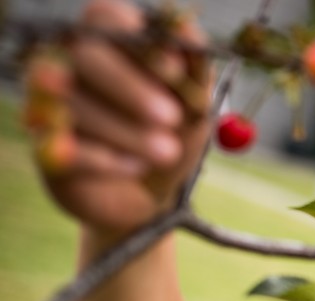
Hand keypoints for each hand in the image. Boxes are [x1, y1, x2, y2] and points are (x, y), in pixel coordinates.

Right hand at [25, 0, 211, 236]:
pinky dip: (107, 159)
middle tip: (172, 118)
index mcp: (109, 42)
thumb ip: (195, 67)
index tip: (175, 69)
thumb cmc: (172, 135)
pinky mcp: (45, 147)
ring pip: (76, 103)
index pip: (107, 17)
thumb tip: (187, 29)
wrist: (152, 196)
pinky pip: (68, 147)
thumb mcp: (196, 105)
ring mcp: (51, 103)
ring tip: (167, 152)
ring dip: (129, 131)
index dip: (140, 41)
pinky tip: (135, 167)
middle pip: (86, 55)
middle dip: (131, 87)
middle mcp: (70, 63)